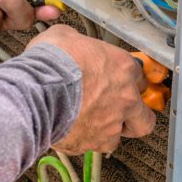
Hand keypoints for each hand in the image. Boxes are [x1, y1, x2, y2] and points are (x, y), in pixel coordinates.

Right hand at [30, 25, 156, 152]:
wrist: (35, 91)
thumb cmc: (51, 62)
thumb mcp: (65, 36)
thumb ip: (78, 44)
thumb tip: (69, 44)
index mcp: (123, 68)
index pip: (139, 77)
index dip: (128, 81)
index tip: (120, 83)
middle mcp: (124, 99)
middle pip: (145, 118)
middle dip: (136, 118)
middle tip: (122, 114)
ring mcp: (111, 125)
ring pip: (119, 136)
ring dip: (107, 131)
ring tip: (89, 125)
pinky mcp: (93, 143)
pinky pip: (93, 145)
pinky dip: (83, 140)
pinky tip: (71, 131)